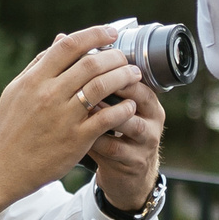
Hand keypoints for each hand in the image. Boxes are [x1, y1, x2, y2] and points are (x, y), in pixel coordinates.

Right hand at [0, 27, 152, 219]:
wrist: (2, 167)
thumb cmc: (11, 128)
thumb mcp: (17, 91)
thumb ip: (39, 64)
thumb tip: (60, 39)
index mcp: (34, 80)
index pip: (68, 46)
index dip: (94, 34)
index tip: (112, 32)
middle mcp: (49, 95)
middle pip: (90, 63)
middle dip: (115, 56)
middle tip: (127, 57)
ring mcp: (63, 117)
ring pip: (102, 86)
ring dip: (123, 77)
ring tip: (135, 75)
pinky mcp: (76, 139)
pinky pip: (106, 117)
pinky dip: (122, 108)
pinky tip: (130, 105)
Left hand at [87, 67, 164, 213]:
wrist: (127, 175)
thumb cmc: (114, 133)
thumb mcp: (110, 108)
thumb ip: (94, 82)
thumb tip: (66, 44)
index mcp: (148, 100)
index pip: (136, 77)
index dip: (111, 69)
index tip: (85, 63)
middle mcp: (153, 118)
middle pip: (136, 97)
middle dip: (109, 89)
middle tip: (82, 84)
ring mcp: (146, 141)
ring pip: (128, 122)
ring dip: (102, 114)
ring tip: (81, 108)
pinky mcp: (135, 162)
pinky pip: (113, 148)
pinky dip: (93, 139)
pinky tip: (76, 134)